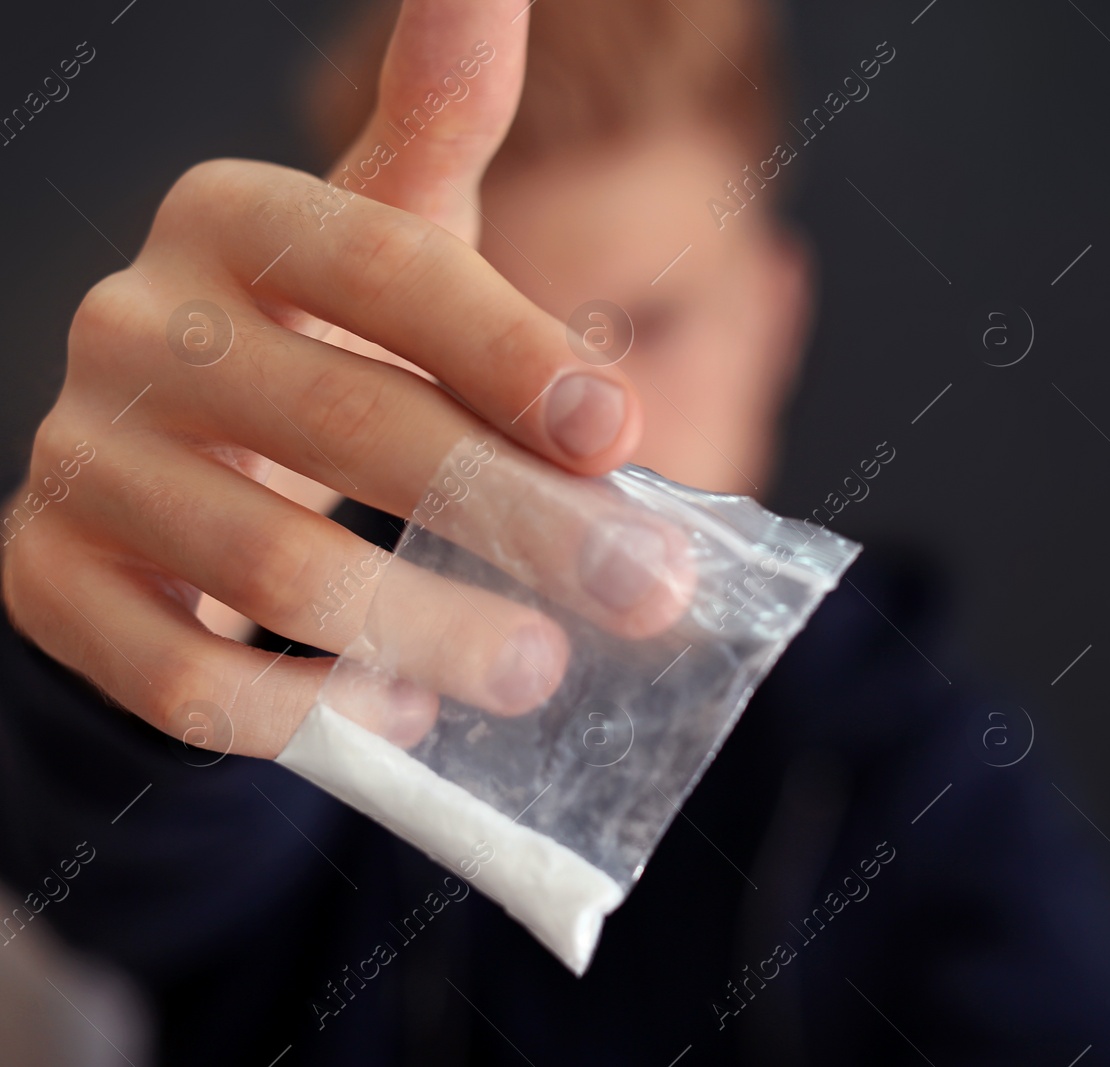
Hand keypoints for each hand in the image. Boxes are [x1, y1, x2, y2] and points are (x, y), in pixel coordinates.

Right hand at [1, 0, 649, 757]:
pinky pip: (190, 680)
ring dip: (438, 635)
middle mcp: (134, 321)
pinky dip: (314, 713)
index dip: (515, 352)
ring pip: (280, 573)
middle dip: (525, 525)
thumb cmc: (327, 348)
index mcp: (233, 219)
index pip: (389, 266)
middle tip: (643, 593)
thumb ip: (442, 121)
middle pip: (356, 430)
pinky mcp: (49, 579)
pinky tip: (397, 710)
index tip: (624, 438)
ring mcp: (78, 458)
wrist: (172, 473)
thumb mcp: (388, 237)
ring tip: (540, 667)